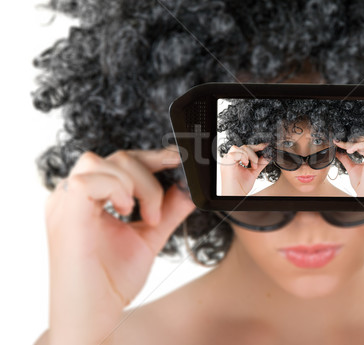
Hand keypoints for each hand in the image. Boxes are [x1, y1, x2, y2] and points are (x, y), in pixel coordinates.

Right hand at [44, 146, 195, 344]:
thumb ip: (167, 211)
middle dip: (149, 171)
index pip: (119, 161)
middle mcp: (73, 198)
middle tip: (161, 205)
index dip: (150, 157)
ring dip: (134, 183)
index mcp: (89, 199)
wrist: (93, 316)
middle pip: (114, 157)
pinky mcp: (65, 218)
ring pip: (98, 162)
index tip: (176, 160)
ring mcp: (65, 206)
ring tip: (146, 217)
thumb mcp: (149, 237)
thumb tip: (188, 188)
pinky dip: (114, 189)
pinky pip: (85, 182)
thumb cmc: (111, 281)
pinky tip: (126, 211)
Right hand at [220, 143, 269, 194]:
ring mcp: (227, 161)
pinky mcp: (226, 163)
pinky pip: (235, 153)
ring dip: (250, 155)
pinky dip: (243, 156)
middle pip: (244, 147)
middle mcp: (231, 159)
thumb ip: (259, 164)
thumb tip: (266, 157)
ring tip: (252, 166)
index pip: (246, 149)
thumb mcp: (253, 173)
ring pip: (240, 148)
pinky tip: (246, 164)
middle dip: (255, 151)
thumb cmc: (240, 187)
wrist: (235, 196)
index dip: (256, 147)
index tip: (265, 146)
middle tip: (258, 161)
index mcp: (236, 161)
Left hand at [334, 136, 363, 195]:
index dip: (348, 143)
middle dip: (352, 141)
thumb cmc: (361, 183)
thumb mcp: (350, 168)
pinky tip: (351, 150)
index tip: (338, 142)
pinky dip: (361, 146)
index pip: (360, 144)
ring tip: (347, 149)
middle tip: (341, 143)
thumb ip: (345, 159)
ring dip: (355, 143)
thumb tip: (338, 152)